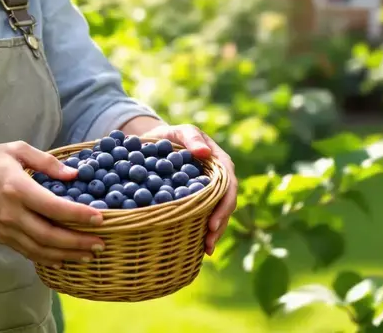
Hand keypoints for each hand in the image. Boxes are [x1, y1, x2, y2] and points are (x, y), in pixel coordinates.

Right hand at [0, 141, 105, 266]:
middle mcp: (13, 213)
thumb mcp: (16, 150)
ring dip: (67, 255)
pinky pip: (29, 252)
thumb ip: (46, 161)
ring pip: (41, 250)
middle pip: (50, 235)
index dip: (78, 215)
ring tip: (89, 255)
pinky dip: (48, 258)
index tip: (100, 218)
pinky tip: (65, 258)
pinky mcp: (3, 238)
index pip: (53, 207)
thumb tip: (74, 174)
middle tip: (101, 244)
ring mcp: (6, 229)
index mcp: (18, 188)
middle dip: (78, 242)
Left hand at [137, 123, 236, 255]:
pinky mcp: (198, 200)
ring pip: (218, 213)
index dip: (223, 205)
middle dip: (220, 224)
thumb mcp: (179, 132)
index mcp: (219, 163)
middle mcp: (218, 179)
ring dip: (214, 232)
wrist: (155, 144)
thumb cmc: (169, 136)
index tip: (212, 222)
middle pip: (226, 204)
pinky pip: (204, 215)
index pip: (228, 185)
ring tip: (206, 249)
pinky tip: (198, 247)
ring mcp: (209, 191)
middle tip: (209, 243)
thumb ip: (191, 138)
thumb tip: (204, 152)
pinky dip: (202, 230)